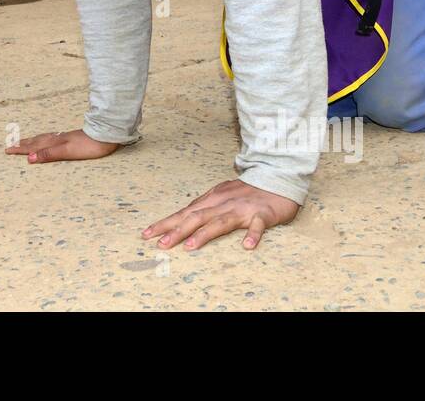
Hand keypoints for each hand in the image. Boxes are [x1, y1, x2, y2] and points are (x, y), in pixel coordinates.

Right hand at [6, 128, 118, 162]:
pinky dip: (42, 140)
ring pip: (42, 139)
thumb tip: (30, 158)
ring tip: (23, 141)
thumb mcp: (67, 152)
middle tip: (10, 145)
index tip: (7, 150)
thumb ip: (48, 154)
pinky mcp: (70, 138)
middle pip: (35, 141)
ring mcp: (63, 138)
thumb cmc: (88, 146)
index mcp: (54, 143)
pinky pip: (50, 138)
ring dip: (31, 141)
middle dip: (22, 144)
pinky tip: (46, 140)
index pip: (33, 147)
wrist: (105, 135)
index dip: (20, 149)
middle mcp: (56, 139)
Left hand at [143, 179, 298, 251]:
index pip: (184, 213)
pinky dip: (253, 235)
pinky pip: (258, 225)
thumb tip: (182, 218)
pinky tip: (248, 246)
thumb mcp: (221, 196)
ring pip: (221, 221)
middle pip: (197, 217)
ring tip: (190, 246)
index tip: (147, 234)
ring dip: (205, 234)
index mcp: (212, 199)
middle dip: (177, 230)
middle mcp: (223, 203)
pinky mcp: (263, 214)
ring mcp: (243, 208)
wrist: (277, 177)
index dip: (166, 223)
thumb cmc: (247, 191)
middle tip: (161, 244)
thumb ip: (204, 206)